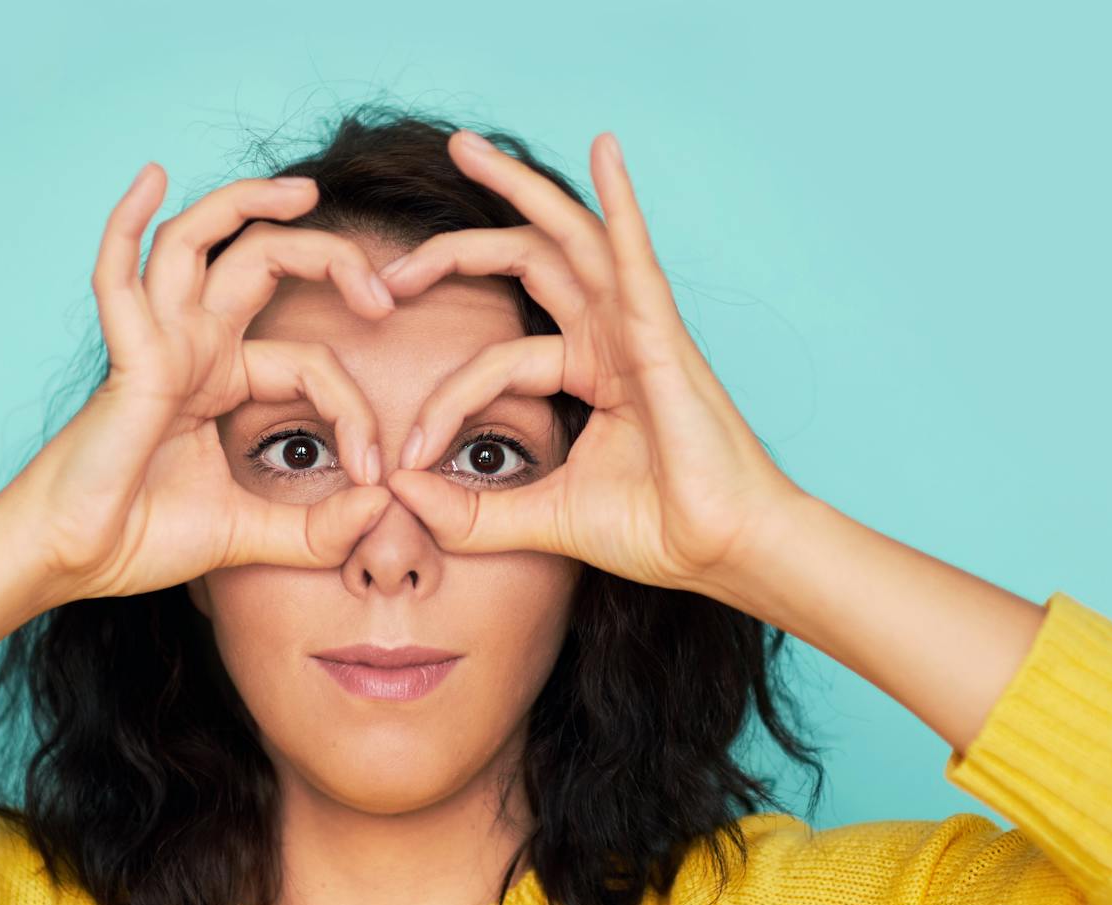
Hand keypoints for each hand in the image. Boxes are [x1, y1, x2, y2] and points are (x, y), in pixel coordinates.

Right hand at [0, 164, 395, 604]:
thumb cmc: (144, 538)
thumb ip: (318, 530)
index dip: (354, 411)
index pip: (312, 362)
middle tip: (386, 286)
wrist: (75, 561)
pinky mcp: (127, 359)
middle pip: (263, 262)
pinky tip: (151, 176)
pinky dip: (127, 222)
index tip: (372, 474)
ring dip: (247, 203)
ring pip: (198, 241)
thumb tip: (384, 506)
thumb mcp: (253, 534)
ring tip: (303, 191)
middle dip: (328, 256)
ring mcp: (157, 343)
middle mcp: (192, 346)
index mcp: (222, 379)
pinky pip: (118, 277)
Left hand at [380, 130, 810, 593]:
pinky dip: (621, 201)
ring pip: (568, 237)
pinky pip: (635, 256)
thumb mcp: (541, 517)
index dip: (443, 402)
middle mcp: (609, 334)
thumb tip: (400, 489)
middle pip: (525, 262)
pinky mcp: (661, 334)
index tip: (408, 455)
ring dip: (517, 187)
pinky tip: (605, 150)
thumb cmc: (653, 528)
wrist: (721, 549)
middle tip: (390, 265)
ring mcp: (636, 326)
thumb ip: (472, 511)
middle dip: (456, 250)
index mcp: (587, 370)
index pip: (495, 359)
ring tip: (464, 147)